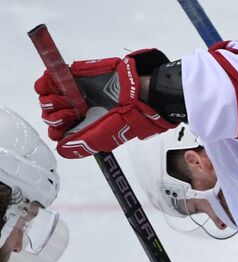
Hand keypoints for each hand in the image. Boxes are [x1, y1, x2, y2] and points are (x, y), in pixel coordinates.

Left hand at [35, 49, 173, 157]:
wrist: (133, 93)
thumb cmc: (124, 116)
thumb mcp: (104, 136)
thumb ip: (83, 144)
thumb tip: (62, 149)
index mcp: (81, 128)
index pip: (57, 132)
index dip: (56, 129)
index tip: (65, 126)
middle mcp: (75, 113)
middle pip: (49, 116)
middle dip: (55, 115)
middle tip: (72, 111)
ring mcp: (72, 96)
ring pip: (46, 100)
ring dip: (52, 100)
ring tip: (68, 98)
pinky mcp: (71, 79)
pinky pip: (47, 82)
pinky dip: (47, 84)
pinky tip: (55, 86)